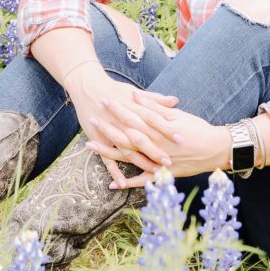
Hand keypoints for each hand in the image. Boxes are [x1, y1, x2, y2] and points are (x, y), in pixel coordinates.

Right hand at [68, 71, 180, 185]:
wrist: (88, 86)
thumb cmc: (114, 89)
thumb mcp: (135, 92)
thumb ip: (155, 99)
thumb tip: (175, 100)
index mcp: (133, 109)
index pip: (154, 120)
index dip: (167, 129)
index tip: (181, 138)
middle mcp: (122, 122)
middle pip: (142, 138)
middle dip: (156, 151)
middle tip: (170, 162)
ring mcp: (110, 132)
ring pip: (128, 151)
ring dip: (142, 163)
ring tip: (156, 172)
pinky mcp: (99, 140)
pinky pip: (106, 159)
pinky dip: (114, 172)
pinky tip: (122, 184)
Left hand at [85, 90, 231, 188]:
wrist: (216, 150)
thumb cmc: (197, 129)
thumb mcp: (177, 115)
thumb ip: (154, 107)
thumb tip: (135, 95)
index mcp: (158, 130)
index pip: (133, 116)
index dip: (118, 108)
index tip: (104, 99)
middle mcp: (154, 146)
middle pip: (126, 136)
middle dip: (108, 127)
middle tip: (92, 118)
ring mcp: (156, 162)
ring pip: (128, 157)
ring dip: (108, 152)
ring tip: (90, 146)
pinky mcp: (162, 175)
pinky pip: (141, 181)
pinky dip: (127, 183)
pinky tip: (111, 184)